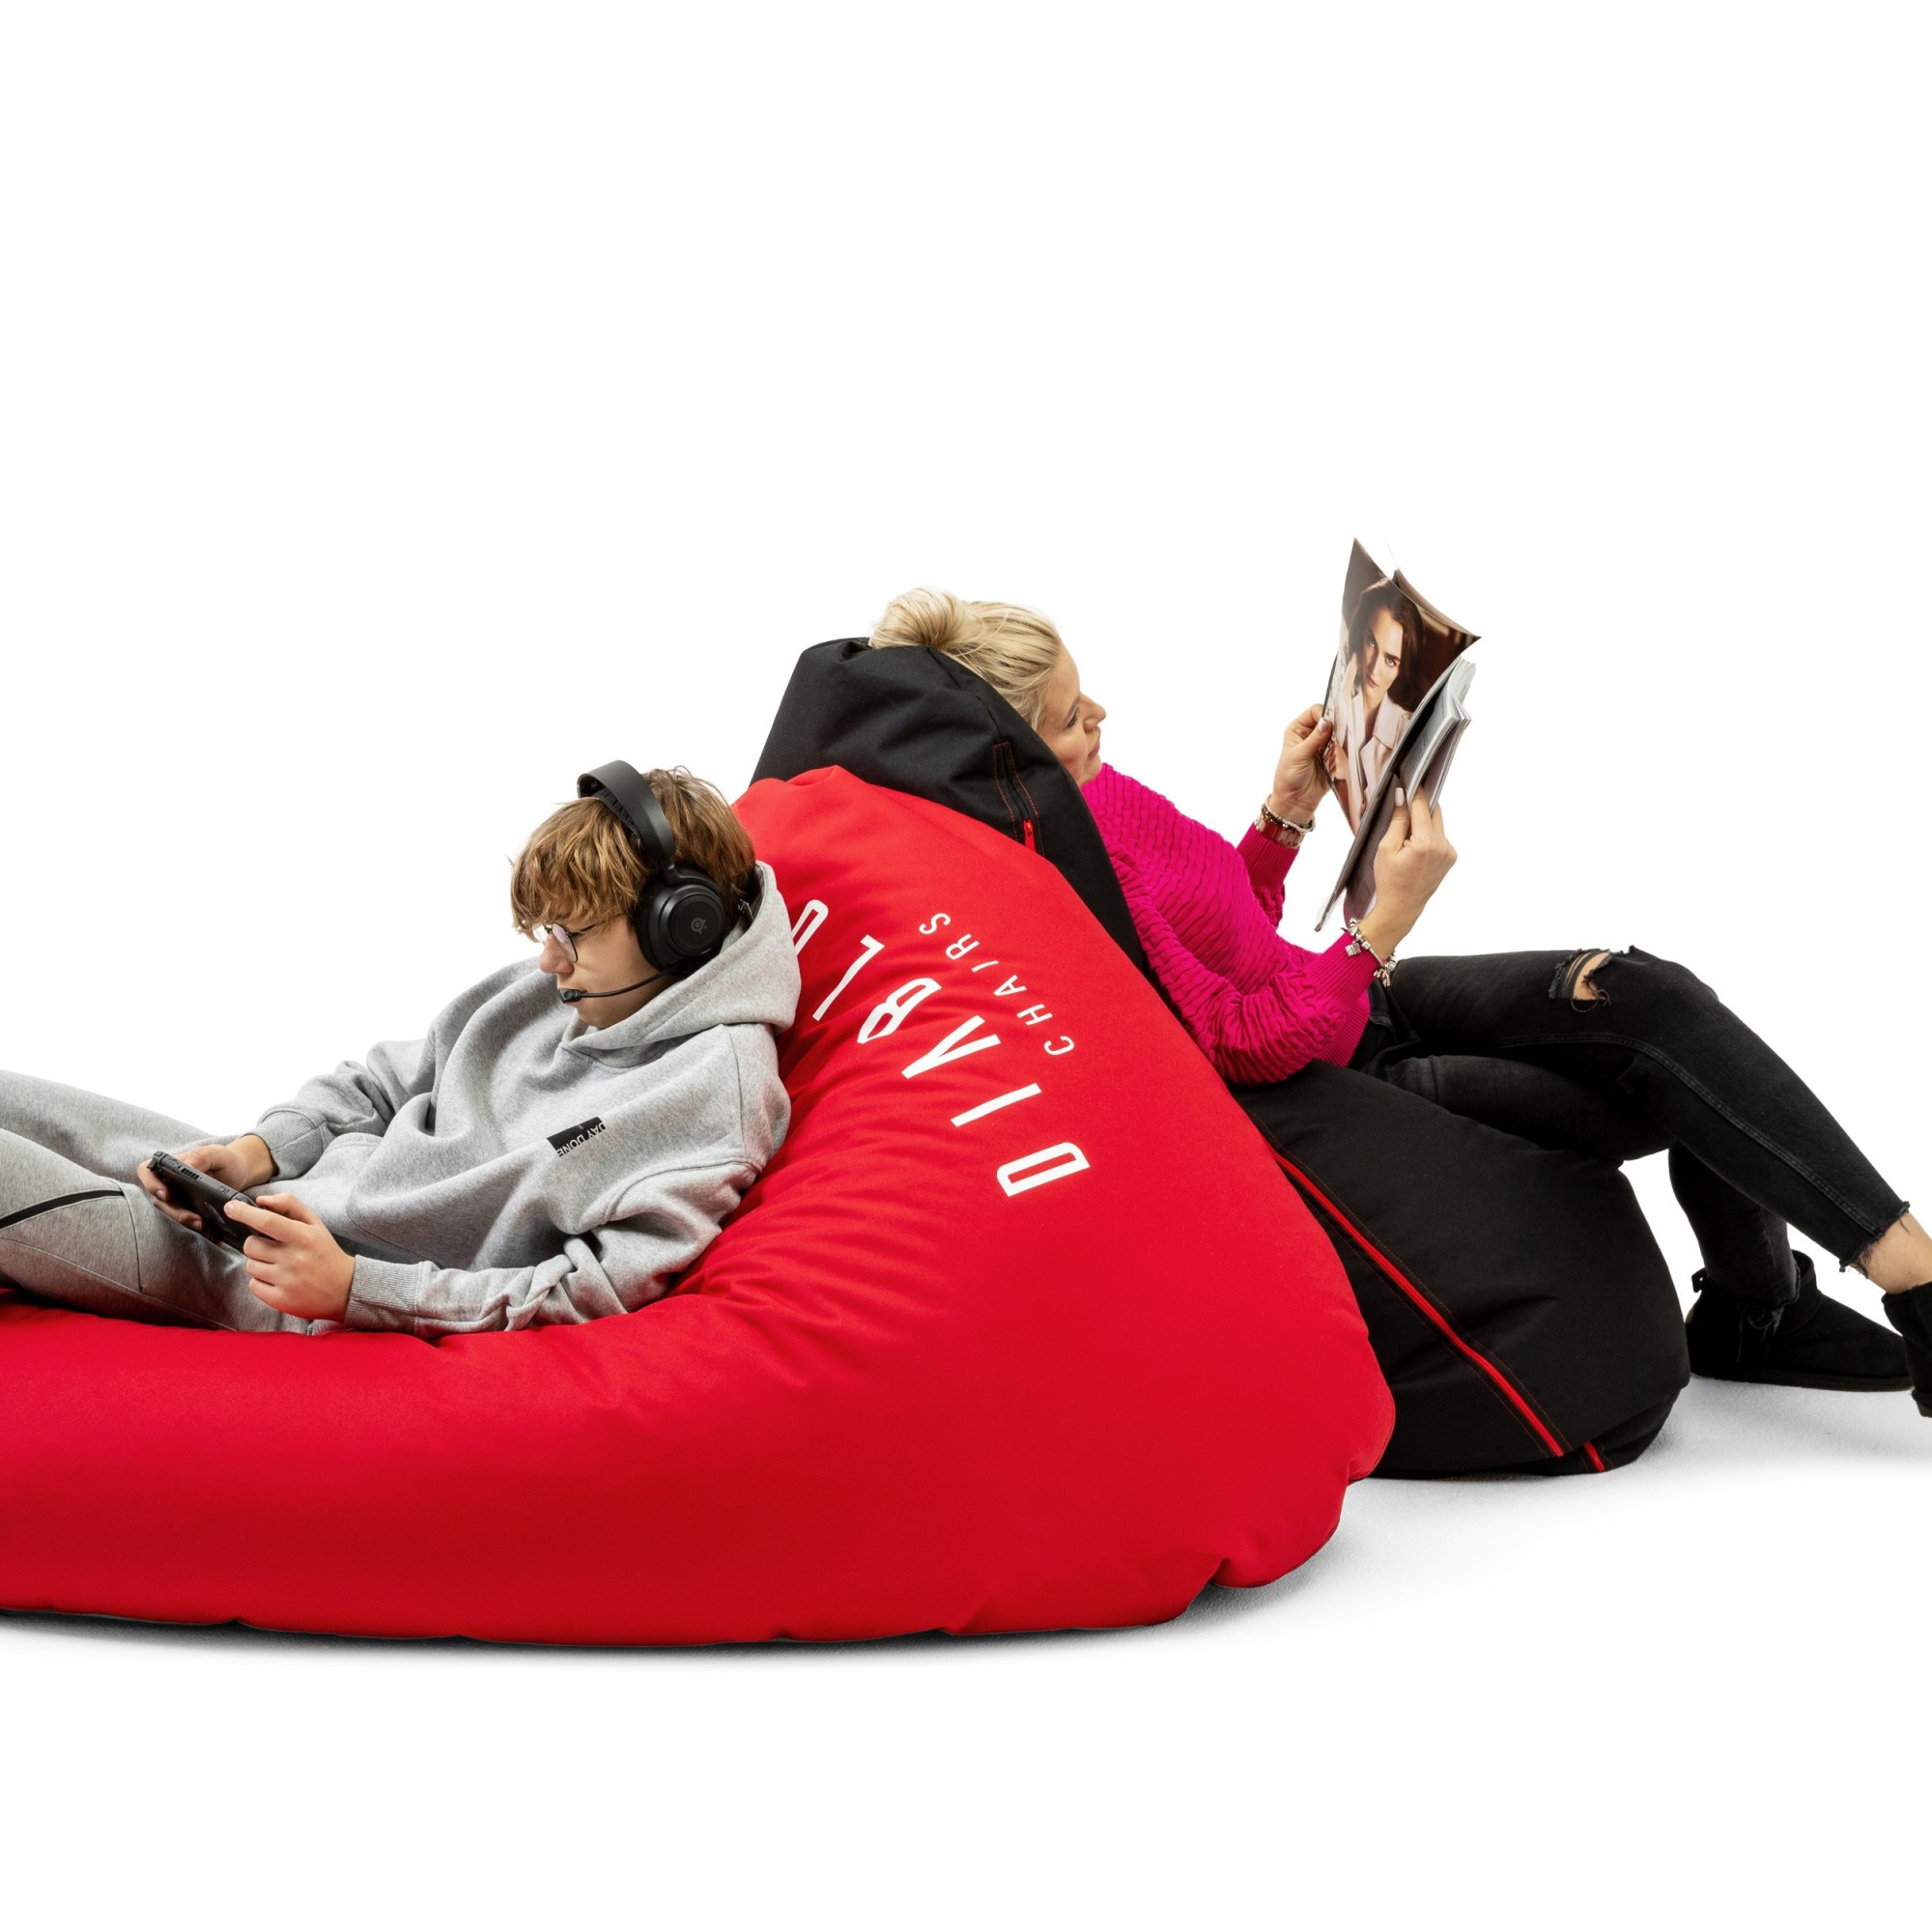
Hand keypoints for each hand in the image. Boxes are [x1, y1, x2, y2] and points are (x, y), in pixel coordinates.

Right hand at [136, 1135, 272, 1232]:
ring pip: (173, 1214)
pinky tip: (212, 1234)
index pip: (147, 1171)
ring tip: (205, 1228)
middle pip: (161, 1200)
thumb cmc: (224, 1159)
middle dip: (177, 1213)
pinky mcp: (189, 1210)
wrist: (240, 1171)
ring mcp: (178, 1198)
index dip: (151, 1184)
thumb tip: (187, 1166)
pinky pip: (188, 1221)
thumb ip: (201, 1156)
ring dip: (187, 1222)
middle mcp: (169, 1183)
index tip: (166, 1195)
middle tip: (197, 1220)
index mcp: (170, 1165)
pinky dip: (198, 1228)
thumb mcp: (217, 1153)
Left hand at [225, 1193, 355, 1321]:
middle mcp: (294, 1259)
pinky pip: (253, 1285)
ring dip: (259, 1263)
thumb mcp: (315, 1224)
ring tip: (278, 1265)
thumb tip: (260, 1201)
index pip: (267, 1221)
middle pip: (251, 1245)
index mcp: (304, 1237)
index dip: (244, 1213)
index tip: (230, 1207)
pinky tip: (277, 1279)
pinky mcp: (281, 1299)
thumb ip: (289, 1206)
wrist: (344, 1289)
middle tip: (272, 1248)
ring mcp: (287, 1281)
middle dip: (255, 1243)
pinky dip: (260, 1281)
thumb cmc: (325, 1252)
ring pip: (250, 1265)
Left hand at [1268, 705, 1333, 825]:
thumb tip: (1326, 722)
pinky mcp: (1332, 757)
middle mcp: (1311, 735)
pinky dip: (1344, 751)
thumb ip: (1314, 739)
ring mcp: (1323, 745)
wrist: (1295, 801)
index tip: (1331, 724)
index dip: (1324, 714)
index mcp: (1298, 729)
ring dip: (1340, 740)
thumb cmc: (1288, 777)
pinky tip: (1341, 757)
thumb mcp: (1299, 756)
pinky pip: (1343, 749)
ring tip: (1338, 749)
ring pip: (1338, 734)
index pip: (1315, 712)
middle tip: (1339, 736)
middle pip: (1329, 721)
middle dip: (1336, 727)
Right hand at [1358, 786, 1457, 957]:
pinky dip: (1428, 835)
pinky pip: (1439, 836)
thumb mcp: (1386, 848)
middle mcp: (1443, 846)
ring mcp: (1449, 852)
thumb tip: (1403, 798)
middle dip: (1419, 808)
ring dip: (1423, 822)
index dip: (1415, 792)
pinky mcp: (1451, 857)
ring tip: (1405, 836)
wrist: (1401, 907)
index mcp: (1425, 843)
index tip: (1409, 780)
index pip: (1423, 806)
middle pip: (1434, 812)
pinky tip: (1414, 848)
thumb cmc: (1389, 880)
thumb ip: (1398, 821)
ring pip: (1437, 824)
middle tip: (1403, 808)